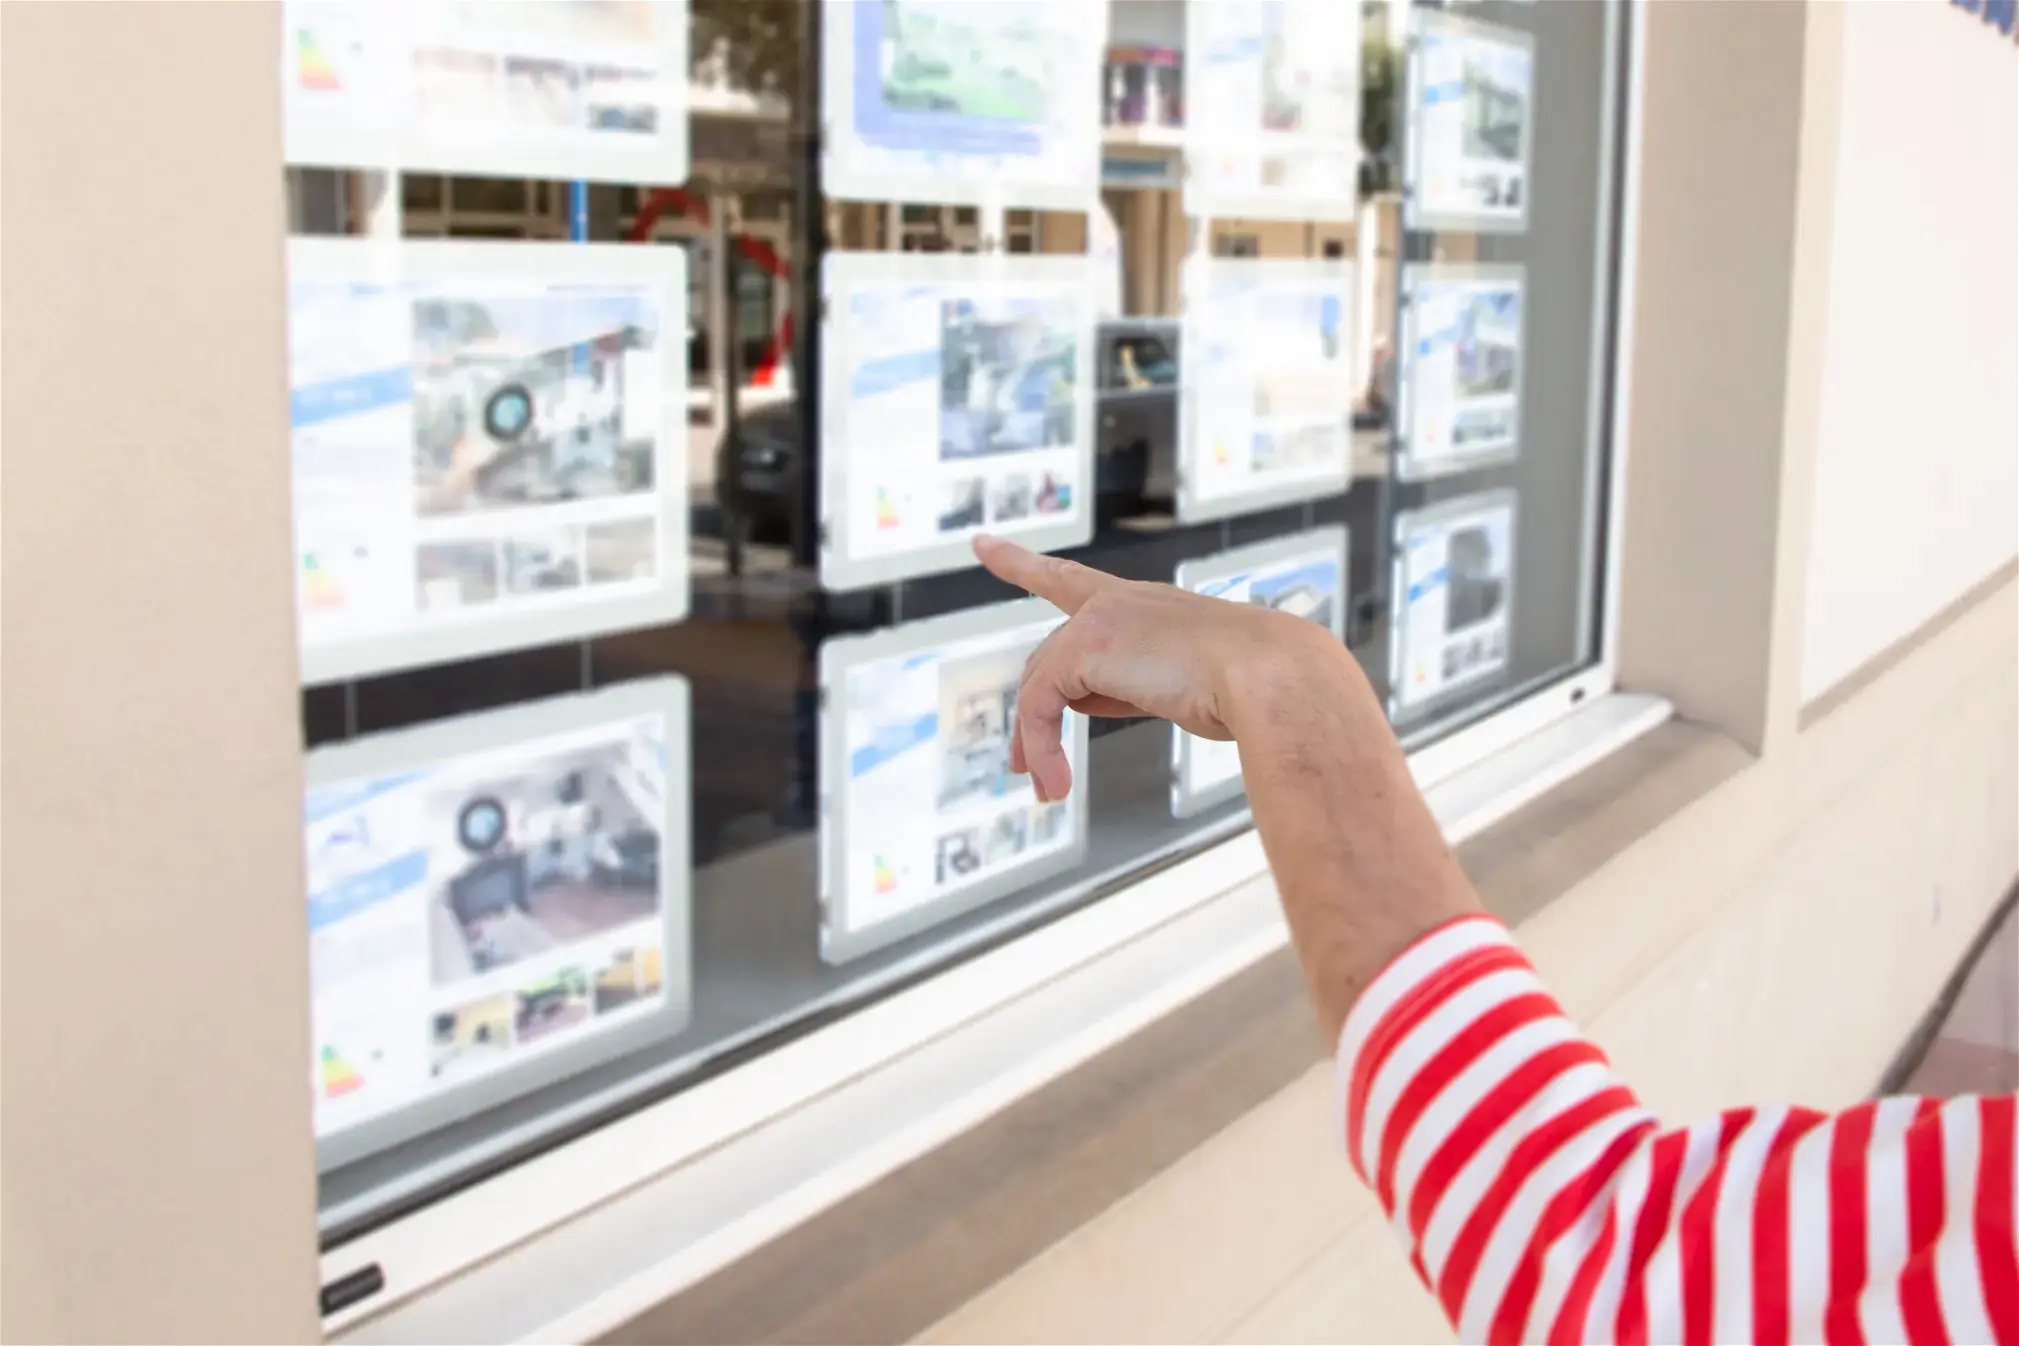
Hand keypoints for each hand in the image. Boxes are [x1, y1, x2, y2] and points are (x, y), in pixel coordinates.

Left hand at [972, 534, 1362, 803]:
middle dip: (1033, 716)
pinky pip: (1042, 703)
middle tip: (1026, 768)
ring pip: (1042, 685)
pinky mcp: (1087, 645)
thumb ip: (1141, 687)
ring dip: (1038, 743)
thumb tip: (1094, 708)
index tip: (985, 547)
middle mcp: (1119, 602)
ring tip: (1047, 790)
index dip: (1024, 565)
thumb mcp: (1191, 685)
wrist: (1277, 676)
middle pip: (1050, 656)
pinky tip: (1055, 784)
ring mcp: (1101, 619)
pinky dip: (1042, 746)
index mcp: (1148, 606)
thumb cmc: (1259, 688)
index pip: (1073, 582)